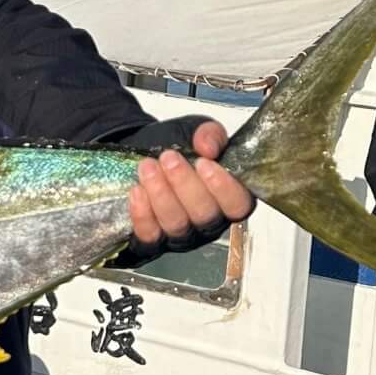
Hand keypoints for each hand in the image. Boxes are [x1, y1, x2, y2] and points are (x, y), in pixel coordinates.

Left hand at [129, 122, 254, 249]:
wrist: (146, 157)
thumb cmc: (179, 149)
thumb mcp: (197, 132)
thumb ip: (210, 134)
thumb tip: (208, 147)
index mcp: (229, 198)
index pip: (238, 204)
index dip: (224, 187)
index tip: (204, 163)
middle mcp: (210, 222)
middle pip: (205, 215)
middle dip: (184, 184)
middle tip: (168, 158)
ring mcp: (182, 236)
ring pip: (177, 224)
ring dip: (161, 194)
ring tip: (148, 167)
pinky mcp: (153, 241)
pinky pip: (150, 236)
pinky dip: (142, 214)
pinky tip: (137, 191)